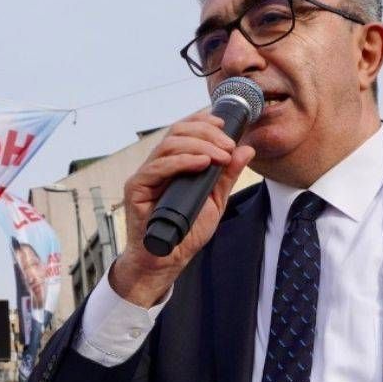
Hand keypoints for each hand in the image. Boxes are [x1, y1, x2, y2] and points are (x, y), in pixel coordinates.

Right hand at [111, 109, 255, 306]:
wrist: (166, 260)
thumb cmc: (186, 233)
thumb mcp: (215, 200)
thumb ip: (228, 175)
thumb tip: (246, 149)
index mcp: (173, 164)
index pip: (184, 130)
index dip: (203, 121)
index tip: (225, 125)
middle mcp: (157, 165)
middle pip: (177, 132)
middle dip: (207, 133)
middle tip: (229, 145)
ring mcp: (145, 175)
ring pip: (169, 144)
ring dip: (199, 145)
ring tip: (221, 156)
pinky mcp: (136, 188)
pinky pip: (157, 167)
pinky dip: (182, 162)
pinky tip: (201, 163)